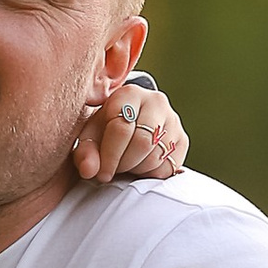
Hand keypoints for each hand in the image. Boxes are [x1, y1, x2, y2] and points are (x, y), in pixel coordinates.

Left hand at [73, 83, 187, 184]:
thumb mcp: (90, 136)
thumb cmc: (105, 129)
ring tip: (125, 165)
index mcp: (129, 94)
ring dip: (136, 170)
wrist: (128, 122)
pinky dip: (150, 173)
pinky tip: (139, 166)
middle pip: (142, 143)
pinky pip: (168, 166)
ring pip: (156, 156)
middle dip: (124, 164)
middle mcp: (156, 102)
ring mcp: (173, 120)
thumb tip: (88, 170)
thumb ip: (85, 153)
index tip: (101, 173)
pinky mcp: (182, 140)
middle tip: (113, 170)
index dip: (109, 156)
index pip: (121, 128)